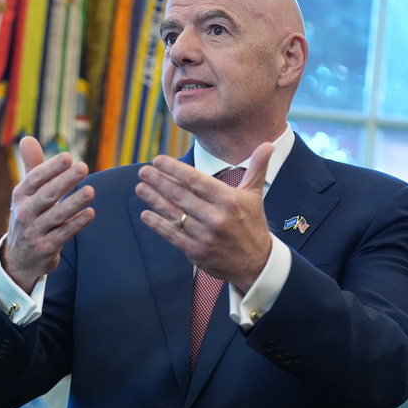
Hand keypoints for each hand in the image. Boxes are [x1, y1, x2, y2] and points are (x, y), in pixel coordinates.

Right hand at [3, 135, 94, 292]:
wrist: (20, 257)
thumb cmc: (29, 216)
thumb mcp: (26, 193)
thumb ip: (32, 166)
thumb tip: (27, 138)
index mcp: (20, 195)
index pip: (36, 178)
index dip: (51, 168)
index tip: (68, 157)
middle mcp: (25, 212)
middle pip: (47, 195)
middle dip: (65, 181)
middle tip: (83, 167)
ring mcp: (34, 231)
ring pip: (57, 215)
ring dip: (75, 202)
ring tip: (90, 190)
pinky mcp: (45, 248)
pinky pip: (64, 234)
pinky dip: (77, 224)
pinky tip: (90, 213)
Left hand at [135, 141, 273, 292]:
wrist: (256, 262)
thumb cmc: (252, 224)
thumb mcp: (255, 195)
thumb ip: (256, 168)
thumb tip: (267, 144)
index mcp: (229, 200)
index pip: (197, 180)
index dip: (175, 169)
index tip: (158, 160)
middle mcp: (216, 217)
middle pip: (182, 196)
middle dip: (160, 182)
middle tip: (143, 171)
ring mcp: (205, 235)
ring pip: (175, 214)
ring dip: (154, 200)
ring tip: (140, 188)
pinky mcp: (196, 251)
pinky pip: (173, 235)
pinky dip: (158, 225)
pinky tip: (145, 214)